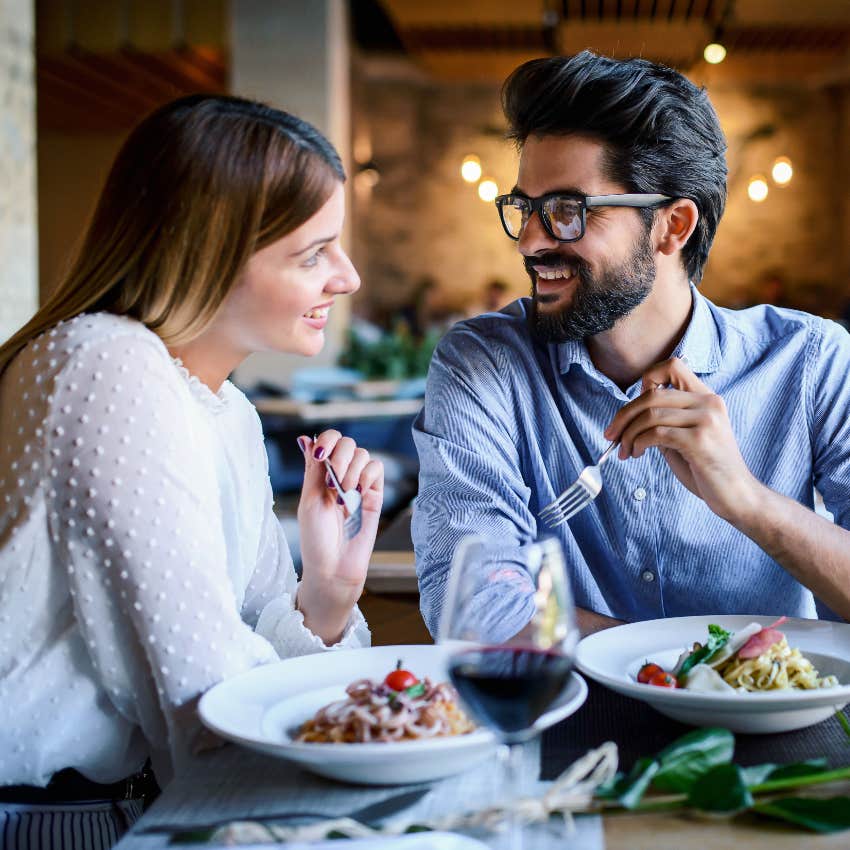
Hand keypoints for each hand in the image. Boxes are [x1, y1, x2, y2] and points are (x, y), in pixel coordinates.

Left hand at [295, 430, 383, 642]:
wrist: (334, 567)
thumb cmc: (316, 539)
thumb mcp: (309, 501)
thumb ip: (313, 469)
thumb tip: (305, 438)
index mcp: (319, 474)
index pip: (327, 441)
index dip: (327, 440)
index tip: (322, 455)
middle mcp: (340, 475)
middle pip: (347, 443)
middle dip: (340, 457)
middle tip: (333, 483)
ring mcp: (358, 484)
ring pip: (363, 454)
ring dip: (352, 471)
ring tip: (344, 497)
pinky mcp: (374, 495)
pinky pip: (377, 469)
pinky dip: (368, 476)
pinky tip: (359, 494)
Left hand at [603, 357, 761, 523]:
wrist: (737, 496)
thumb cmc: (707, 469)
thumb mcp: (683, 438)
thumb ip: (664, 422)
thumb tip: (630, 415)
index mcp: (706, 397)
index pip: (672, 365)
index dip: (647, 379)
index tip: (634, 407)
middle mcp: (708, 402)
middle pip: (652, 394)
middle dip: (624, 416)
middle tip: (611, 435)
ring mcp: (706, 419)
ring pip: (651, 414)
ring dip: (629, 434)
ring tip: (626, 451)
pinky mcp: (700, 439)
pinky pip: (656, 433)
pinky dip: (638, 443)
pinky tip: (637, 454)